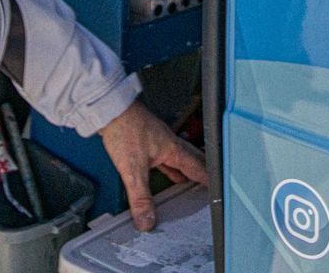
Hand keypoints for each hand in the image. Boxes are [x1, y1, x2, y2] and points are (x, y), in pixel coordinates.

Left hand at [97, 100, 207, 230]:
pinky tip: (164, 169)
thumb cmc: (125, 128)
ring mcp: (159, 140)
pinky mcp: (147, 138)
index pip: (198, 168)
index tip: (217, 190)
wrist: (110, 109)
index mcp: (173, 149)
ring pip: (178, 158)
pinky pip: (165, 156)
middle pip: (193, 160)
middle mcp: (170, 143)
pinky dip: (169, 166)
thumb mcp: (133, 170)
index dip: (208, 180)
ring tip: (188, 182)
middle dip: (201, 173)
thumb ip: (141, 197)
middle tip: (208, 185)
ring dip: (185, 170)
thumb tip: (147, 220)